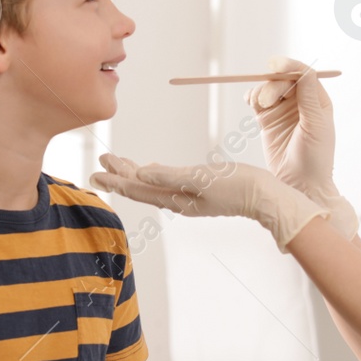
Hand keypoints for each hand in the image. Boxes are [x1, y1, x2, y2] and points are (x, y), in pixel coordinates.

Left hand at [89, 153, 328, 251]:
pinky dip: (154, 174)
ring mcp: (188, 195)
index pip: (137, 189)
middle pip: (141, 186)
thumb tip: (141, 173)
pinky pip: (167, 181)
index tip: (94, 172)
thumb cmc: (237, 187)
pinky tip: (150, 169)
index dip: (115, 180)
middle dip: (120, 173)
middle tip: (100, 162)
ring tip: (117, 163)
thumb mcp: (200, 178)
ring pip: (152, 183)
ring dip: (134, 173)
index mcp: (175, 198)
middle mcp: (177, 199)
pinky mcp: (199, 188)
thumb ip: (169, 175)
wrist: (266, 197)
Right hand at [246, 56, 336, 194]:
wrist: (300, 185)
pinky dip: (251, 97)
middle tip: (266, 102)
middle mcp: (300, 102)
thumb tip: (303, 70)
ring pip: (267, 88)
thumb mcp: (315, 125)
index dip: (289, 66)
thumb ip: (308, 97)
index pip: (303, 74)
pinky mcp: (267, 120)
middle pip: (282, 79)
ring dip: (260, 91)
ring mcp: (282, 110)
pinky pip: (257, 101)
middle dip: (272, 85)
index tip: (275, 65)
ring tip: (258, 105)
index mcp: (318, 101)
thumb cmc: (316, 158)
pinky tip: (250, 102)